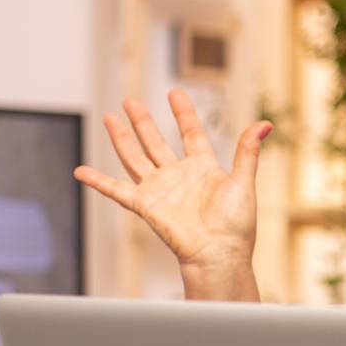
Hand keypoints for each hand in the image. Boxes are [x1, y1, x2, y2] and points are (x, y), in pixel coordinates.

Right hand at [75, 90, 270, 292]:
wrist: (219, 253)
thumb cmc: (236, 225)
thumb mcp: (243, 181)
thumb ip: (247, 152)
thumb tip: (265, 124)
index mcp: (203, 168)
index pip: (190, 133)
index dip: (183, 113)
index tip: (175, 93)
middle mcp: (178, 176)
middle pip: (156, 142)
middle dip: (143, 121)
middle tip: (130, 100)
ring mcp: (160, 190)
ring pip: (135, 158)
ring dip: (121, 139)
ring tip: (110, 118)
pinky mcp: (145, 205)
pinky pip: (117, 190)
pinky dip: (98, 181)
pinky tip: (80, 171)